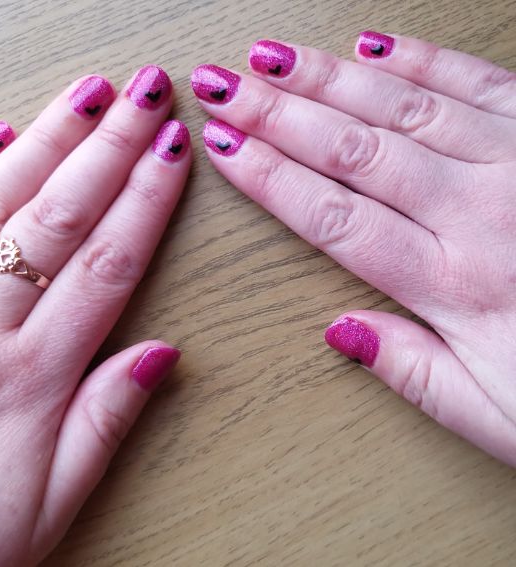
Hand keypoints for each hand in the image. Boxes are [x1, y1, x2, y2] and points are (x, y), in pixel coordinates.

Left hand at [0, 67, 189, 565]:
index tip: (174, 152)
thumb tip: (162, 354)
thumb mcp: (47, 507)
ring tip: (88, 95)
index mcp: (28, 377)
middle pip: (61, 216)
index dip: (147, 201)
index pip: (108, 264)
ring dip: (49, 141)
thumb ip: (105, 422)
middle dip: (111, 147)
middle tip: (144, 92)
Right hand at [192, 32, 515, 465]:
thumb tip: (342, 334)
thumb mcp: (498, 418)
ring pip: (399, 108)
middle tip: (221, 84)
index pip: (331, 215)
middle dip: (274, 112)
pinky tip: (373, 45)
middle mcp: (482, 212)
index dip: (267, 176)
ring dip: (327, 78)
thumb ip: (414, 375)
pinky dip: (419, 60)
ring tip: (272, 59)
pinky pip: (474, 83)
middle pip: (350, 150)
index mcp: (456, 284)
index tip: (222, 146)